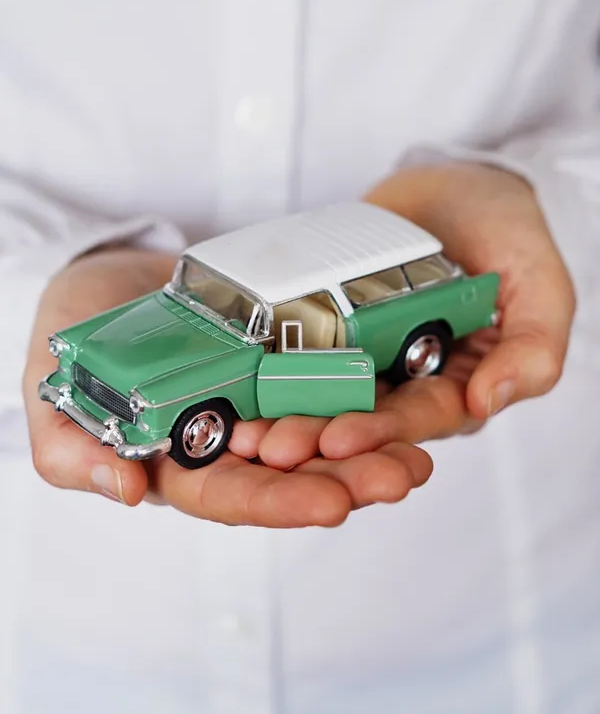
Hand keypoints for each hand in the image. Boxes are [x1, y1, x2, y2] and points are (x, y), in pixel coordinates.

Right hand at [22, 247, 431, 524]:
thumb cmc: (72, 336)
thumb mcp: (54, 396)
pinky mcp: (278, 356)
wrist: (105, 276)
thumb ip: (73, 451)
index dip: (280, 502)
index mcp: (178, 461)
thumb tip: (125, 493)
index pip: (231, 494)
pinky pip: (324, 375)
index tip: (332, 504)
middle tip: (405, 476)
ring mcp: (256, 395)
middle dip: (348, 477)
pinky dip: (362, 389)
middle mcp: (227, 436)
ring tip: (421, 450)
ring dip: (371, 443)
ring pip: (318, 429)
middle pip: (292, 470)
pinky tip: (405, 395)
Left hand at [239, 162, 575, 468]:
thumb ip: (532, 348)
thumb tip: (490, 400)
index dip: (380, 434)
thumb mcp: (540, 286)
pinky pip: (303, 350)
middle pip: (365, 417)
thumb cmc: (508, 233)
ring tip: (246, 432)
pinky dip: (273, 371)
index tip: (337, 442)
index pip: (421, 418)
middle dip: (320, 436)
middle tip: (274, 447)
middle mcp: (410, 378)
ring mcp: (369, 351)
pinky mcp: (334, 323)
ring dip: (289, 416)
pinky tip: (240, 384)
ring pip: (327, 394)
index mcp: (460, 382)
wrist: (457, 184)